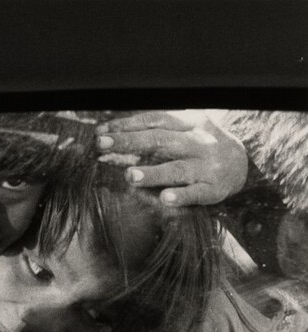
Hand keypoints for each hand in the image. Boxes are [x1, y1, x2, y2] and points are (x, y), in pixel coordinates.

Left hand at [96, 110, 247, 206]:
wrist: (242, 163)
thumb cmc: (198, 146)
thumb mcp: (180, 131)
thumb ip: (150, 133)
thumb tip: (108, 137)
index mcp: (189, 123)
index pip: (154, 120)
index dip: (127, 125)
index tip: (100, 132)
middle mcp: (198, 142)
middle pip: (160, 140)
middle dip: (130, 142)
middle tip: (102, 145)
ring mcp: (206, 166)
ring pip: (177, 168)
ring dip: (153, 173)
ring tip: (129, 176)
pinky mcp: (213, 189)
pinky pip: (196, 193)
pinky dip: (181, 196)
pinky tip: (165, 199)